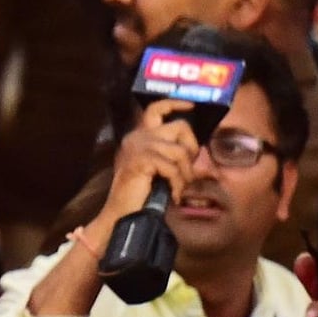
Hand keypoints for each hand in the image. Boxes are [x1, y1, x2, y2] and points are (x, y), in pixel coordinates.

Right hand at [100, 99, 198, 222]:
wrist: (122, 213)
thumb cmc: (142, 193)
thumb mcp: (158, 168)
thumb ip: (170, 153)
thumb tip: (195, 148)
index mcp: (139, 136)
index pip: (156, 109)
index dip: (175, 103)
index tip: (191, 105)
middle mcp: (137, 137)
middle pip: (179, 126)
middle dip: (192, 148)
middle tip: (188, 169)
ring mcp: (138, 147)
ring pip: (180, 150)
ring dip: (186, 173)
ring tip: (180, 187)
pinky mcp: (140, 161)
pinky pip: (172, 167)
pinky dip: (178, 183)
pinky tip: (173, 194)